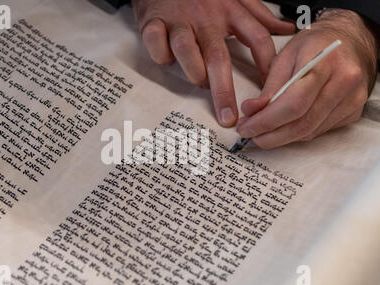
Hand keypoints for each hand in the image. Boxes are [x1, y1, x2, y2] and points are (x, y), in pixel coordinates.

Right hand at [132, 0, 294, 126]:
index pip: (257, 38)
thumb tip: (287, 29)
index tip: (270, 92)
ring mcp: (179, 20)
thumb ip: (259, 15)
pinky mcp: (154, 22)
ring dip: (193, 72)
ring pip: (186, 50)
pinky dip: (160, 56)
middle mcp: (206, 17)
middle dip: (224, 90)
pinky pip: (156, 44)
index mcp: (230, 10)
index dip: (266, 66)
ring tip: (199, 81)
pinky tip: (166, 59)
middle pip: (219, 56)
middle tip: (227, 116)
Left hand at [237, 9, 378, 148]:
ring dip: (281, 137)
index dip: (265, 121)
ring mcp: (353, 99)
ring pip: (310, 132)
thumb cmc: (315, 44)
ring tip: (261, 132)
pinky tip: (284, 127)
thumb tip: (250, 112)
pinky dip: (297, 133)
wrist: (351, 39)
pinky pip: (319, 131)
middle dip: (270, 135)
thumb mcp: (285, 55)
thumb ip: (269, 86)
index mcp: (325, 61)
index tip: (245, 127)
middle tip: (249, 133)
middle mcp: (344, 82)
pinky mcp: (354, 111)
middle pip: (302, 124)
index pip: (292, 104)